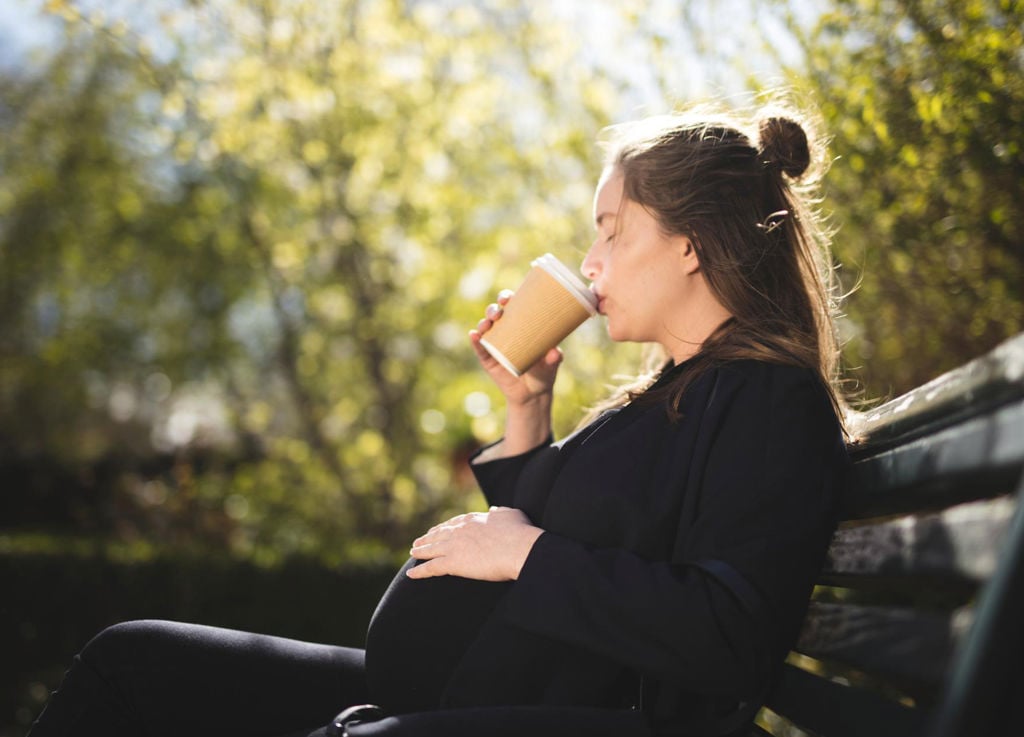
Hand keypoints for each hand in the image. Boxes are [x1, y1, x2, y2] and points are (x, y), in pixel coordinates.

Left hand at [407, 506, 543, 580]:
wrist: (520, 549)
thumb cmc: (521, 533)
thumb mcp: (512, 514)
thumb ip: (500, 512)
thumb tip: (494, 509)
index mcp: (474, 518)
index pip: (454, 523)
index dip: (443, 527)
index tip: (437, 530)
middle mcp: (460, 530)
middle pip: (439, 534)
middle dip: (428, 538)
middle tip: (419, 542)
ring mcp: (455, 545)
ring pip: (432, 549)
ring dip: (420, 551)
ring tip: (413, 553)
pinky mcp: (453, 563)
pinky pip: (431, 568)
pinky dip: (419, 572)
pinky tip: (410, 575)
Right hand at [469, 290, 562, 406]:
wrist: (533, 394)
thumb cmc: (544, 372)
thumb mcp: (552, 364)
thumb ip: (555, 358)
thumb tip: (555, 352)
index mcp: (520, 325)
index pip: (511, 306)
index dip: (506, 298)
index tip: (507, 299)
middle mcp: (505, 331)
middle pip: (495, 314)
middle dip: (493, 309)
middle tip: (498, 312)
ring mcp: (494, 344)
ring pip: (485, 328)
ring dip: (483, 323)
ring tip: (487, 324)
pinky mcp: (488, 359)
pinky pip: (479, 348)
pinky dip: (475, 341)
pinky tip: (474, 335)